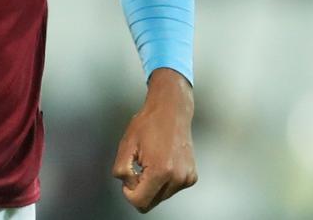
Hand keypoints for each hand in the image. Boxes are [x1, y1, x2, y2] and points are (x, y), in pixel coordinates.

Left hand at [112, 68, 196, 212]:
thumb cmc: (149, 123)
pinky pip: (171, 189)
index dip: (129, 192)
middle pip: (151, 203)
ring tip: (152, 162)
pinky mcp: (191, 176)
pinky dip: (164, 181)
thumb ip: (121, 171)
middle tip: (139, 167)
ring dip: (152, 185)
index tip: (130, 176)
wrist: (172, 109)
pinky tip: (163, 162)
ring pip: (160, 197)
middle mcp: (177, 178)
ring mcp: (186, 178)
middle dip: (141, 189)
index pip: (140, 202)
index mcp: (161, 171)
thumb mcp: (126, 145)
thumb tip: (128, 185)